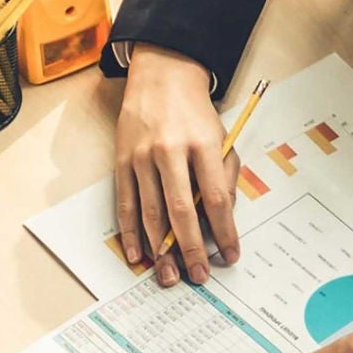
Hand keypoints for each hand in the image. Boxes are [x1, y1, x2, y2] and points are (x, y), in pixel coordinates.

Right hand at [114, 45, 241, 286]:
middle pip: (182, 210)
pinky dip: (130, 232)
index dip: (225, 232)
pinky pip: (126, 203)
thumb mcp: (222, 138)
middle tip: (198, 276)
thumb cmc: (196, 113)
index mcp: (202, 144)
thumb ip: (226, 176)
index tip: (230, 256)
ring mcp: (142, 156)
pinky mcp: (122, 160)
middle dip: (190, 249)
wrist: (162, 77)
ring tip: (169, 275)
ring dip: (160, 249)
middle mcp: (170, 150)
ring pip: (151, 211)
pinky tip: (137, 254)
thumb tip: (222, 220)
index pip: (216, 198)